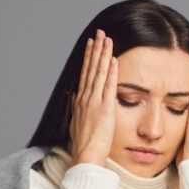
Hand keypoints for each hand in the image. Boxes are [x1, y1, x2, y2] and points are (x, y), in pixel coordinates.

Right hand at [69, 29, 117, 166]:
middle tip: (99, 33)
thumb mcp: (78, 123)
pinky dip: (110, 71)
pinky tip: (113, 59)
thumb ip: (77, 108)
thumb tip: (75, 97)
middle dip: (95, 50)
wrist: (86, 156)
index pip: (85, 74)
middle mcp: (85, 98)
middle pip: (91, 68)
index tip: (91, 44)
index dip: (88, 58)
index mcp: (79, 101)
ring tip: (106, 39)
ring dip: (103, 55)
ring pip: (99, 73)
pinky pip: (108, 86)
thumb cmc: (85, 145)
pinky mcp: (105, 108)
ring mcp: (94, 102)